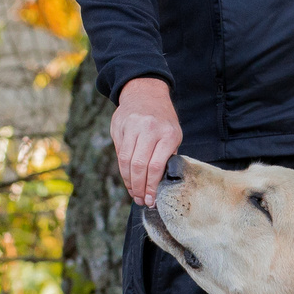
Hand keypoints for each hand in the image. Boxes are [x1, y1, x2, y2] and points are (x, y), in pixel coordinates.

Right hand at [112, 77, 183, 203]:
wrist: (145, 93)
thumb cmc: (163, 119)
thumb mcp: (174, 134)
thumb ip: (167, 156)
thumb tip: (160, 184)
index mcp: (168, 133)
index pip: (157, 166)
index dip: (152, 186)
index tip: (151, 199)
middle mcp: (150, 129)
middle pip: (140, 165)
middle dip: (139, 187)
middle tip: (140, 200)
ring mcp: (133, 126)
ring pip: (126, 161)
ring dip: (129, 181)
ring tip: (134, 193)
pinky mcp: (119, 126)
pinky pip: (120, 153)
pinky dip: (123, 170)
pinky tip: (128, 179)